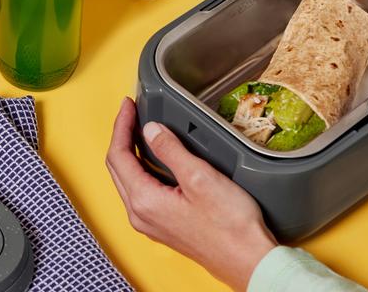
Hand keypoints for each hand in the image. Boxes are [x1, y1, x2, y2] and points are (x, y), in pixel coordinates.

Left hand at [106, 98, 275, 291]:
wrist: (249, 261)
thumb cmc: (230, 226)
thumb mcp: (199, 177)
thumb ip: (170, 150)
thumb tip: (150, 129)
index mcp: (144, 201)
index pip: (118, 155)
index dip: (121, 125)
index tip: (128, 105)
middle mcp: (140, 215)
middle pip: (117, 167)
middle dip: (122, 135)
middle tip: (132, 112)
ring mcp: (150, 222)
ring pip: (127, 178)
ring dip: (131, 151)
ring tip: (140, 128)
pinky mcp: (162, 225)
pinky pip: (140, 190)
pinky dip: (142, 167)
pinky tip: (154, 157)